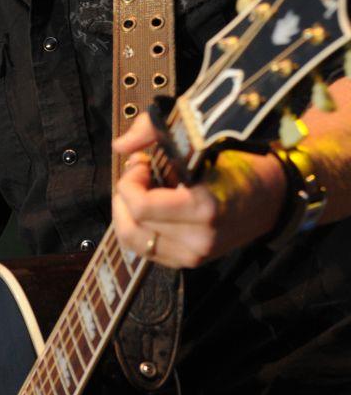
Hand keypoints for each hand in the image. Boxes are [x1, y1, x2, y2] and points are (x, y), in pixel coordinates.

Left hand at [111, 113, 286, 268]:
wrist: (274, 194)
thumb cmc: (239, 159)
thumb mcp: (202, 136)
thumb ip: (153, 133)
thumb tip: (120, 146)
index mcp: (204, 208)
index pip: (141, 207)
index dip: (130, 181)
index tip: (142, 161)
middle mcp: (198, 239)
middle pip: (131, 228)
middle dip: (124, 196)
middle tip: (139, 174)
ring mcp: (196, 255)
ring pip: (135, 243)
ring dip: (128, 213)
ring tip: (144, 190)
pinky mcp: (193, 261)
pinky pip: (149, 251)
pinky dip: (141, 228)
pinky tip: (152, 206)